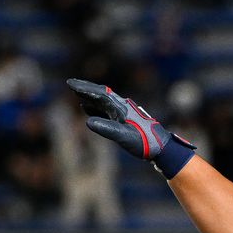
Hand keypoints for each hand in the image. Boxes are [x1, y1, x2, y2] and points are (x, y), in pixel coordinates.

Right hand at [66, 78, 192, 161]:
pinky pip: (107, 110)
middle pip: (101, 94)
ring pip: (104, 101)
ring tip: (77, 94)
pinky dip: (96, 108)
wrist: (162, 148)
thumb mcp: (124, 137)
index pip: (100, 94)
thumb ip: (107, 128)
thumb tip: (87, 121)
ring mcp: (125, 112)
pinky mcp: (126, 120)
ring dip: (90, 97)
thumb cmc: (145, 142)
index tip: (70, 84)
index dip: (84, 89)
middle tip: (71, 84)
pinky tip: (88, 110)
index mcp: (121, 107)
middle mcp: (123, 106)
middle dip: (86, 89)